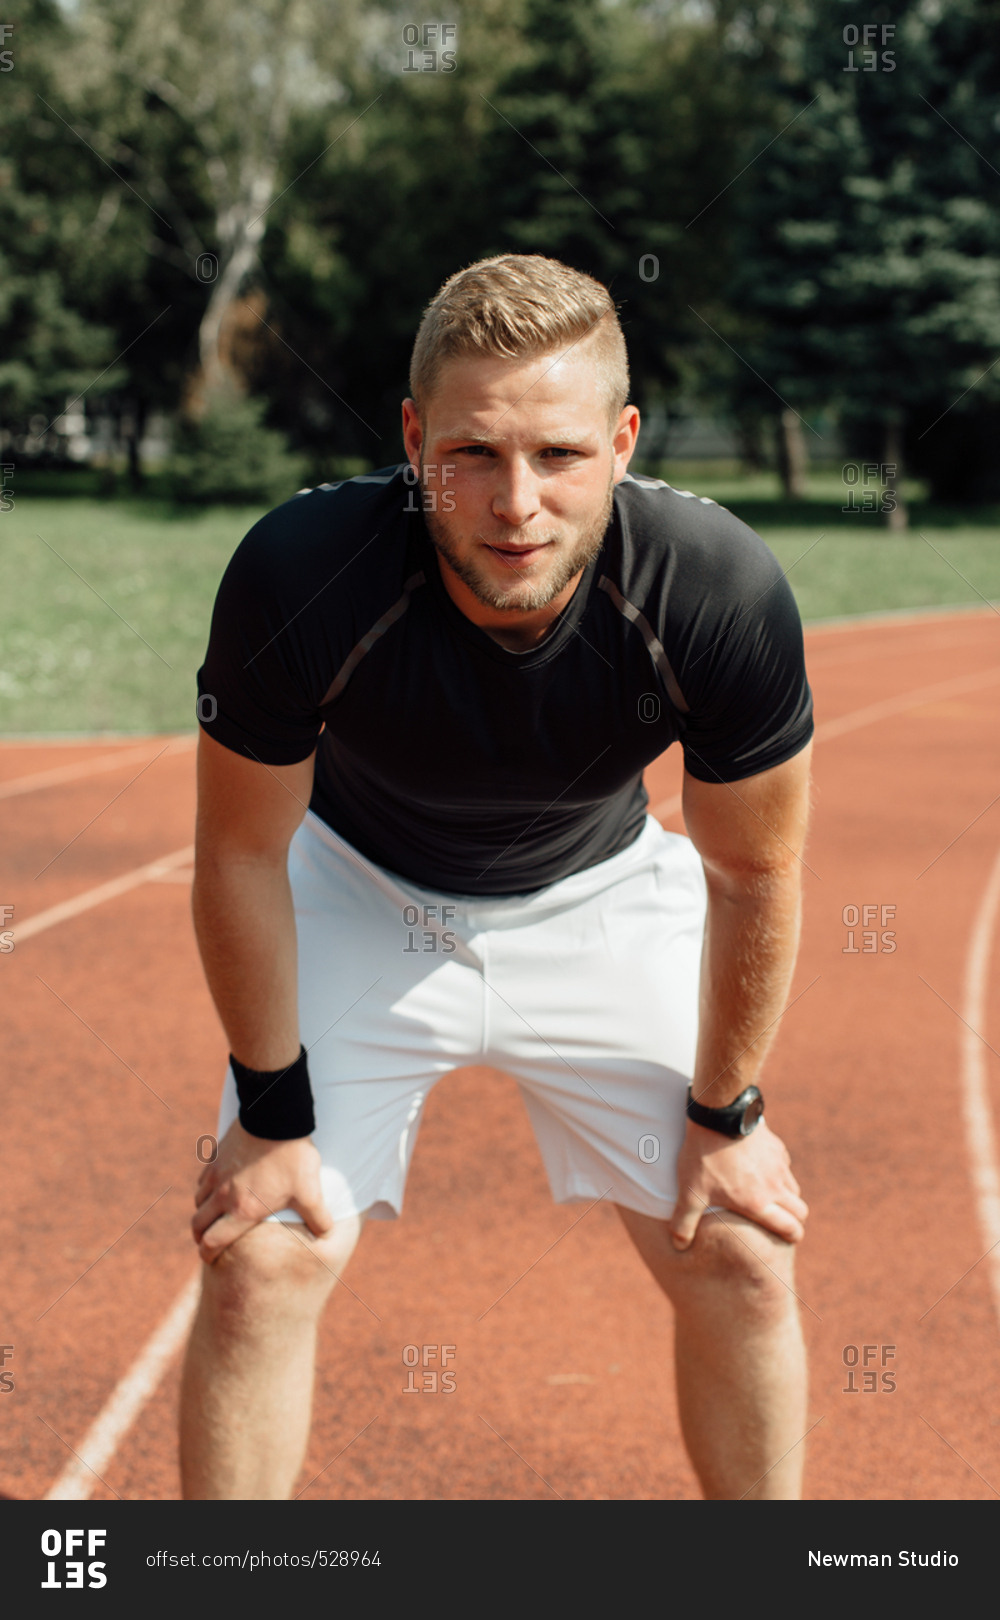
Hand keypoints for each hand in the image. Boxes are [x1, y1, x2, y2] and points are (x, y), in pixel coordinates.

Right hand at [192, 1119, 332, 1262]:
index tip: (210, 1257)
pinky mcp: (216, 1155)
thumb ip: (318, 1217)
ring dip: (203, 1211)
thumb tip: (326, 1233)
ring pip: (198, 1200)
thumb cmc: (292, 1158)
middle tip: (208, 1240)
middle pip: (197, 1224)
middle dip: (200, 1236)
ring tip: (214, 1214)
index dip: (207, 1254)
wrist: (275, 1118)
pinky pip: (203, 1177)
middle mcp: (222, 1195)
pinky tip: (219, 1184)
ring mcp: (216, 1174)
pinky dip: (206, 1187)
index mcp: (241, 1211)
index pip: (212, 1242)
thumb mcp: (310, 1192)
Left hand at [669, 1117, 807, 1250]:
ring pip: (794, 1188)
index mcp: (758, 1203)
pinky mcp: (776, 1146)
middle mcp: (775, 1186)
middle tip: (784, 1222)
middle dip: (795, 1220)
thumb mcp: (690, 1191)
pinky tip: (762, 1170)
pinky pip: (785, 1165)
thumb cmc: (704, 1156)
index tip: (789, 1238)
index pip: (790, 1227)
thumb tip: (679, 1246)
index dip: (793, 1236)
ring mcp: (778, 1164)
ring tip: (772, 1199)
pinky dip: (779, 1173)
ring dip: (788, 1196)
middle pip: (800, 1210)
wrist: (719, 1114)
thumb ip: (684, 1221)